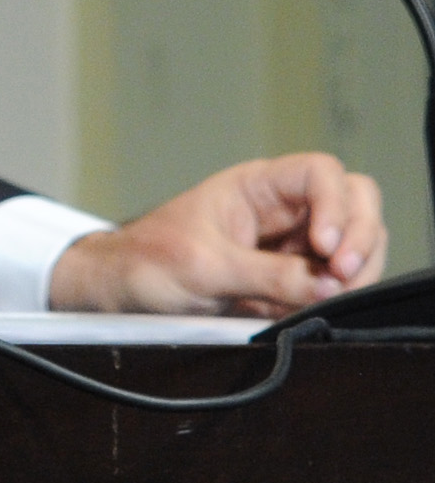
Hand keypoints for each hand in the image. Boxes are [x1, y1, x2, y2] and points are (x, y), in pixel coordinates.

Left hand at [48, 152, 387, 316]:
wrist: (123, 291)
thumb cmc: (148, 262)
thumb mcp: (202, 267)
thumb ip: (266, 275)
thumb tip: (328, 286)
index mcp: (256, 187)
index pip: (320, 174)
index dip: (335, 205)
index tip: (324, 247)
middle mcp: (283, 210)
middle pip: (355, 203)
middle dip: (360, 238)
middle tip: (341, 277)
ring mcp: (294, 245)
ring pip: (356, 244)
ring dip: (357, 270)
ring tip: (328, 297)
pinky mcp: (296, 280)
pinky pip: (339, 281)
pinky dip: (342, 295)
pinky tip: (317, 308)